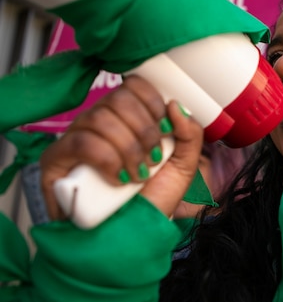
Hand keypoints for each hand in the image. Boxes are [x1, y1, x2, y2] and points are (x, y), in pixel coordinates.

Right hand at [40, 75, 203, 219]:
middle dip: (144, 130)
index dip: (152, 102)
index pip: (134, 85)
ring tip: (138, 174)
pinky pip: (80, 142)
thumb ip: (189, 133)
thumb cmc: (153, 198)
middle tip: (154, 158)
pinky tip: (119, 179)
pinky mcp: (56, 159)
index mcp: (127, 117)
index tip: (165, 129)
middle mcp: (99, 122)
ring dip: (128, 148)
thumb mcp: (184, 166)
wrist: (131, 235)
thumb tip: (175, 103)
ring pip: (100, 118)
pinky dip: (108, 159)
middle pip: (118, 98)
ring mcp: (75, 138)